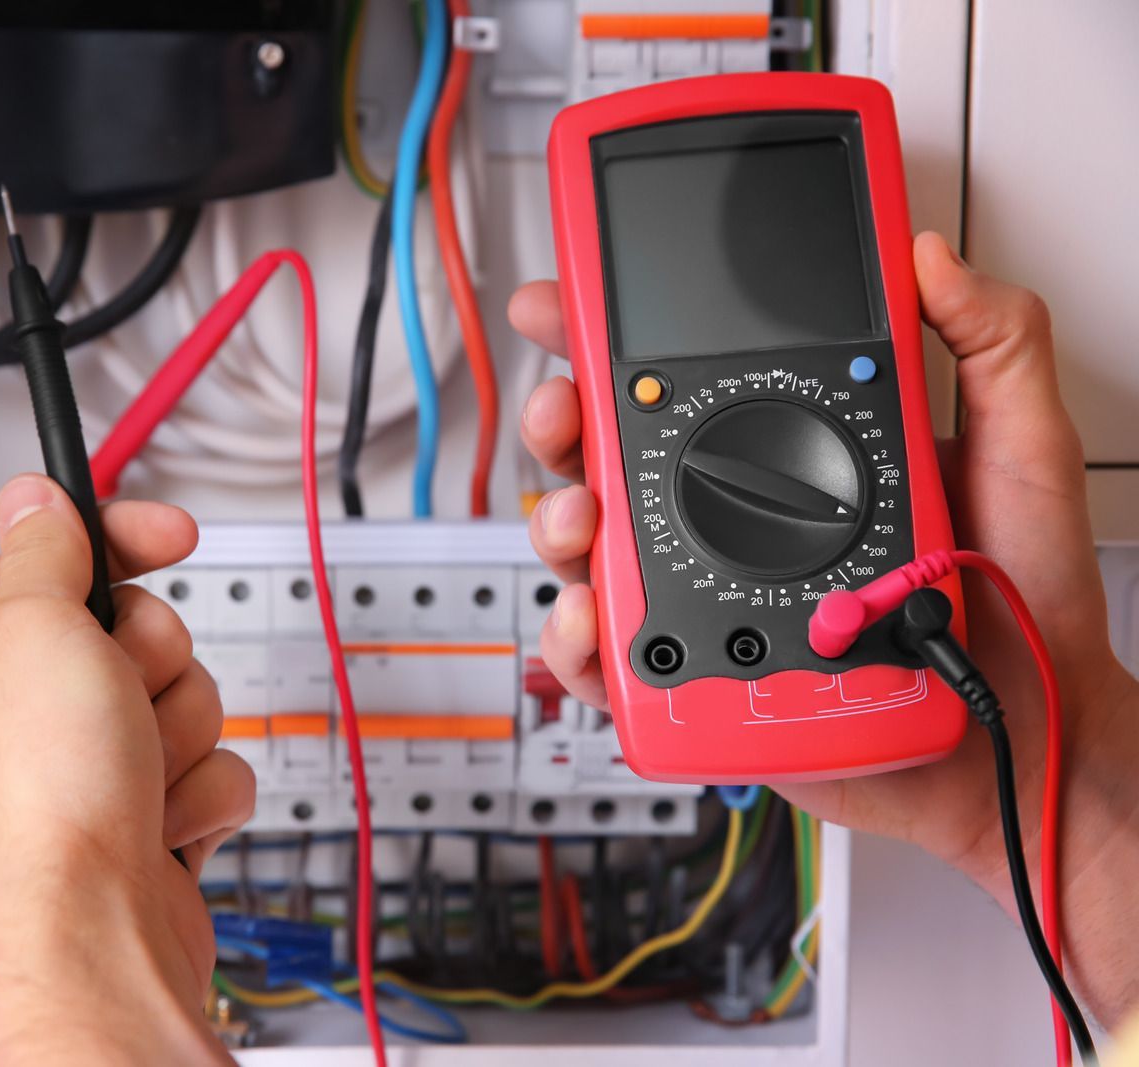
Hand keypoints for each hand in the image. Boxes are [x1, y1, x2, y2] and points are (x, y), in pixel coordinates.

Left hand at [0, 474, 251, 1064]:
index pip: (67, 558)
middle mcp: (42, 709)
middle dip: (155, 662)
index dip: (124, 540)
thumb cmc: (44, 795)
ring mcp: (99, 765)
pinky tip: (159, 823)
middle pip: (147, 629)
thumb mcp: (35, 629)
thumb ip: (41, 550)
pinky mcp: (153, 813)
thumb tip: (29, 495)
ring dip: (181, 733)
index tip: (171, 534)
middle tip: (118, 697)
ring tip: (134, 773)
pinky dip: (201, 795)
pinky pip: (217, 766)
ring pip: (191, 697)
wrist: (93, 930)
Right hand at [512, 232, 1138, 1024]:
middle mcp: (738, 519)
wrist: (1030, 723)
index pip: (687, 381)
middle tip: (563, 410)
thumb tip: (931, 254)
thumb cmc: (1020, 594)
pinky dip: (578, 640)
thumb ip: (995, 340)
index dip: (613, 340)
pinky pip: (615, 659)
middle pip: (612, 458)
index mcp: (794, 452)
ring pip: (596, 551)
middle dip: (560, 423)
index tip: (568, 304)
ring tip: (582, 520)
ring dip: (560, 525)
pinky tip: (593, 618)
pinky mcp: (705, 674)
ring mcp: (713, 594)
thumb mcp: (1024, 446)